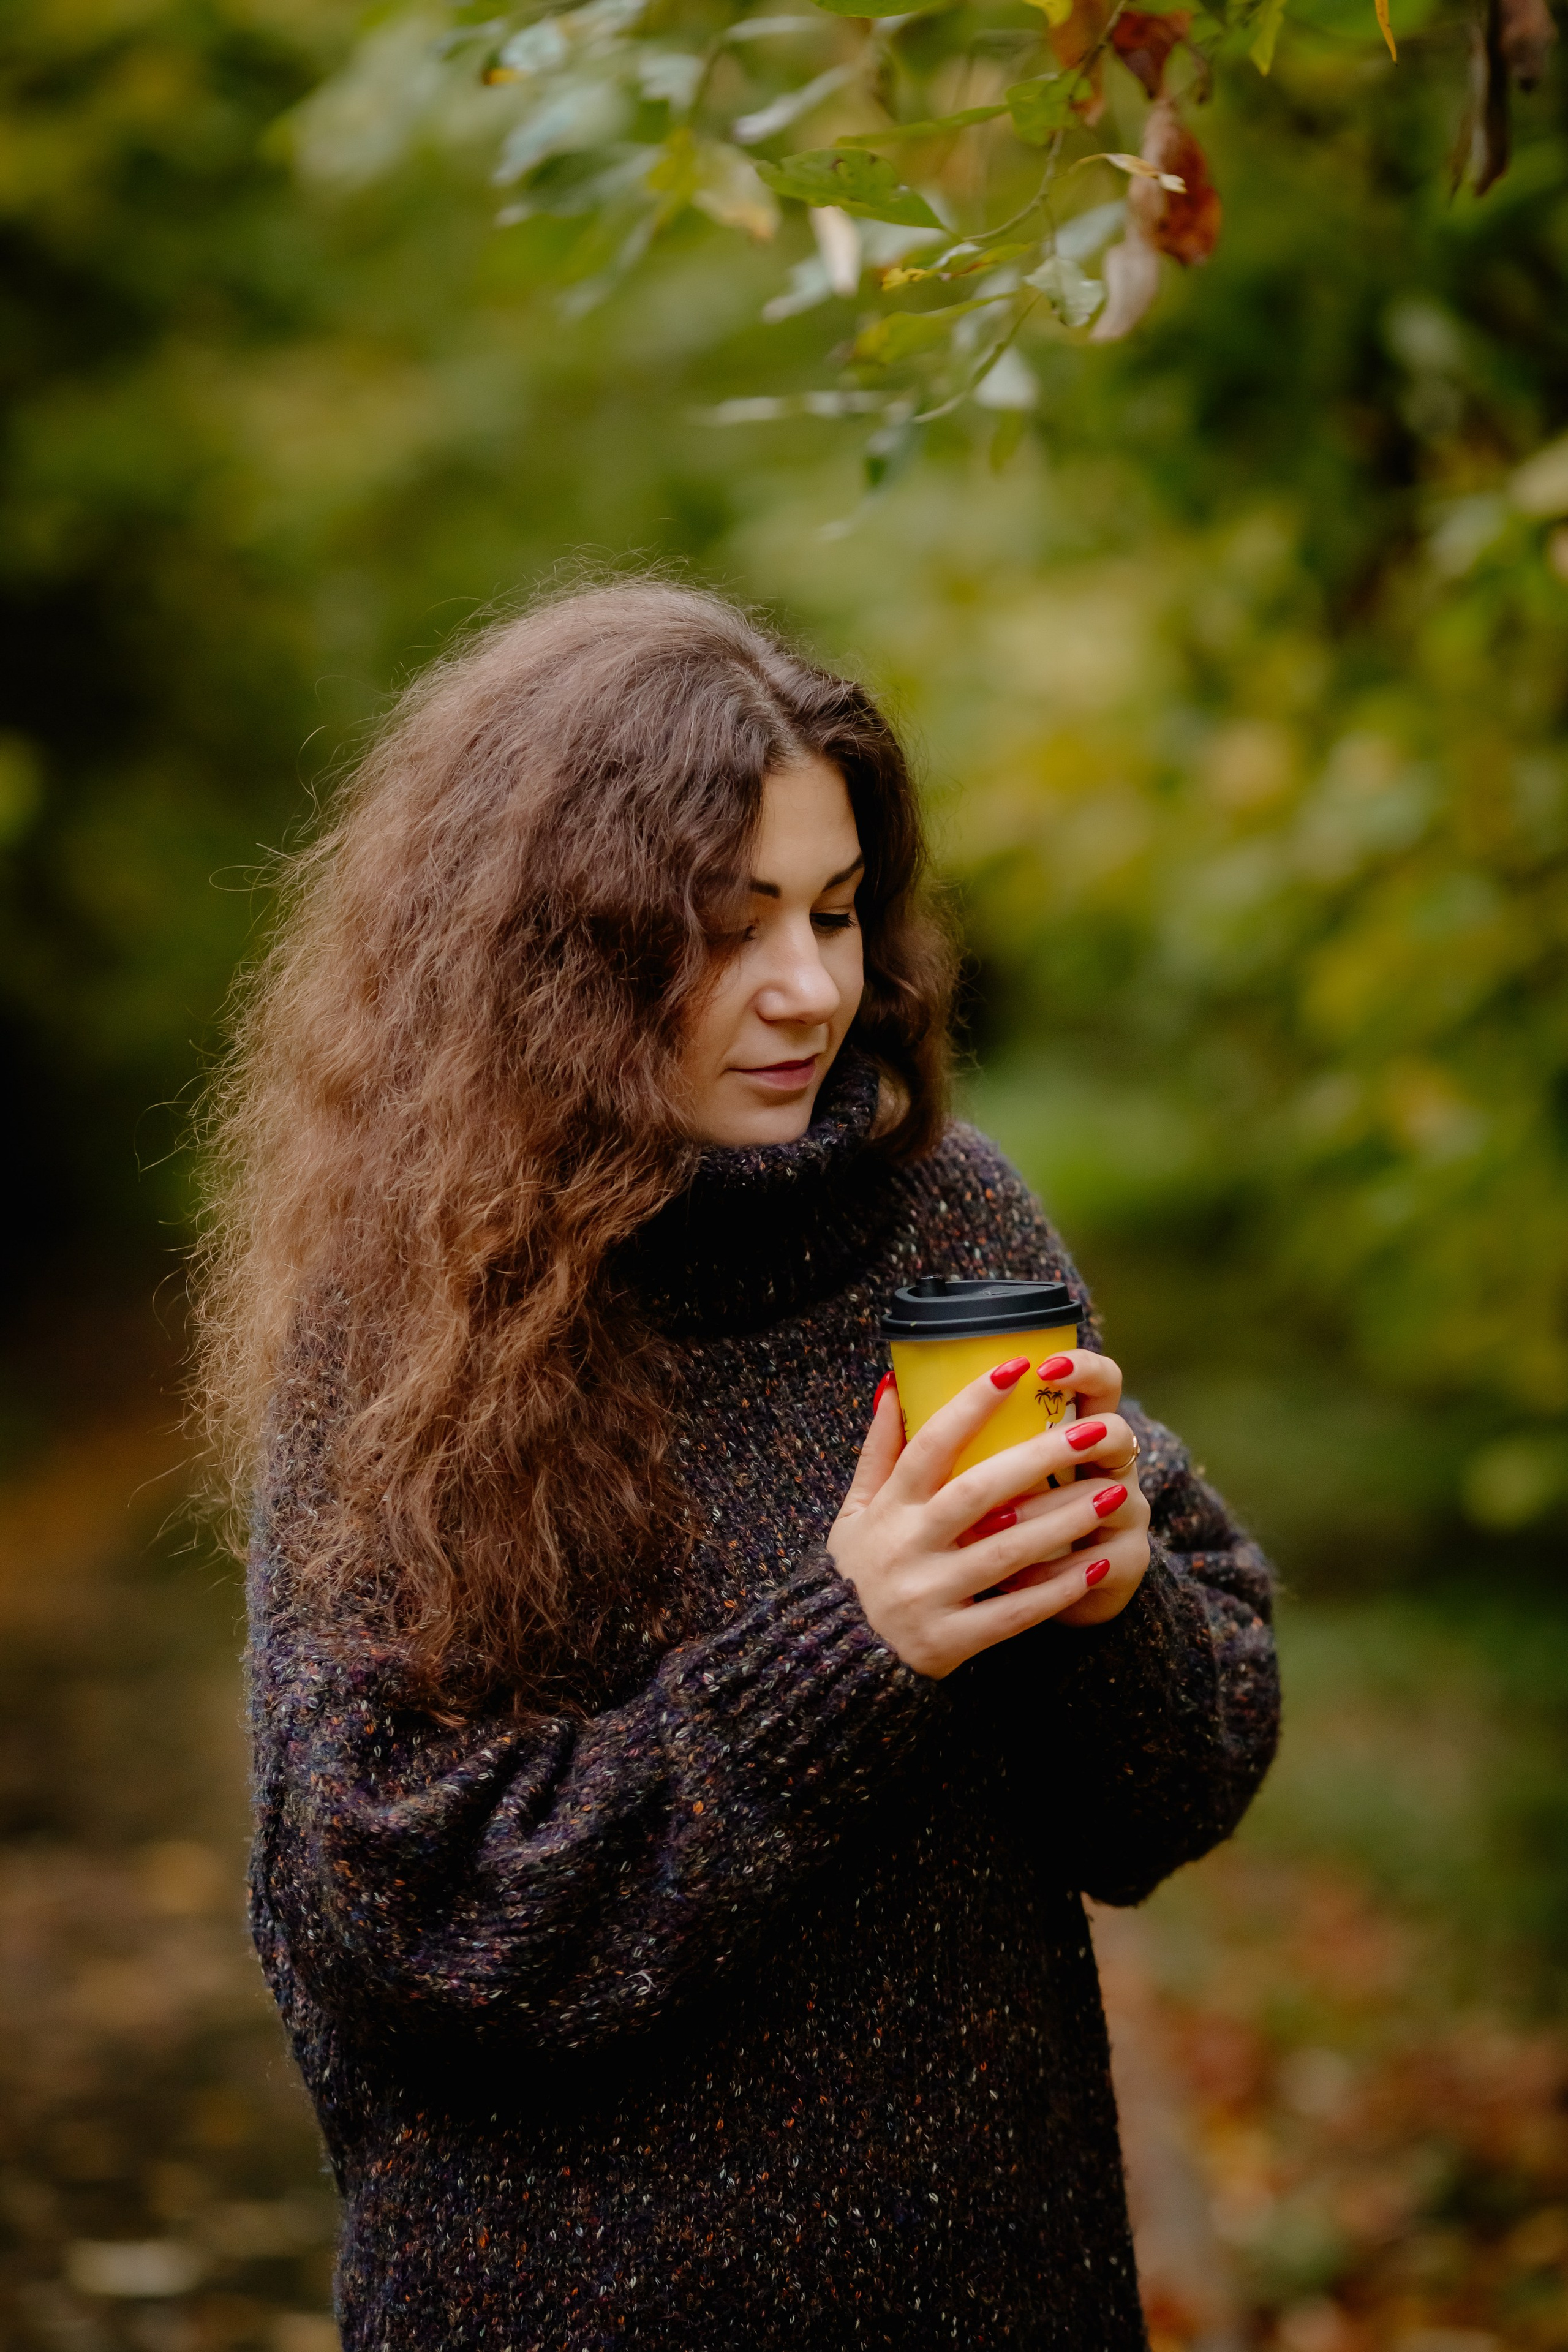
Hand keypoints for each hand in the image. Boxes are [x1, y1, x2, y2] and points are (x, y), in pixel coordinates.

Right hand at [826, 1350, 1151, 1678]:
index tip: (1016, 1367)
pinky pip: (1012, 1613)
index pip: (930, 1444)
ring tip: (1113, 1496)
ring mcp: (925, 1595)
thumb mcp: (856, 1510)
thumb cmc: (858, 1571)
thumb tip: (894, 1383)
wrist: (841, 1658)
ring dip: (1064, 1521)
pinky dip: (1056, 1590)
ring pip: (1006, 1552)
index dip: (971, 1404)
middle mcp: (906, 1547)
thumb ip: (879, 1451)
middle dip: (1037, 1458)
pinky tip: (1096, 1566)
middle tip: (1093, 1433)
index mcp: (888, 1508)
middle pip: (978, 1491)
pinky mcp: (946, 1642)